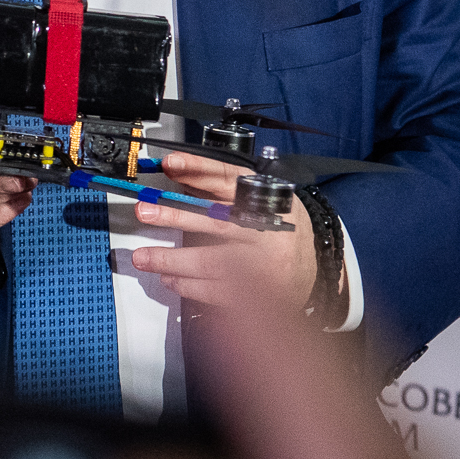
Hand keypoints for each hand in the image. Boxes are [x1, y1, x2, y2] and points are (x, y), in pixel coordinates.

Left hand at [126, 150, 321, 311]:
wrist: (315, 268)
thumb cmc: (279, 227)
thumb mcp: (259, 199)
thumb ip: (221, 191)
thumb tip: (177, 180)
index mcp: (267, 199)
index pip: (230, 179)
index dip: (198, 169)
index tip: (170, 163)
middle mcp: (267, 231)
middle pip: (216, 222)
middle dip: (176, 216)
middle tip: (146, 211)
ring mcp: (264, 265)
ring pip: (211, 261)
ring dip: (172, 260)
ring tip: (144, 256)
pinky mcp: (259, 295)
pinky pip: (216, 291)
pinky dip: (188, 285)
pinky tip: (169, 278)